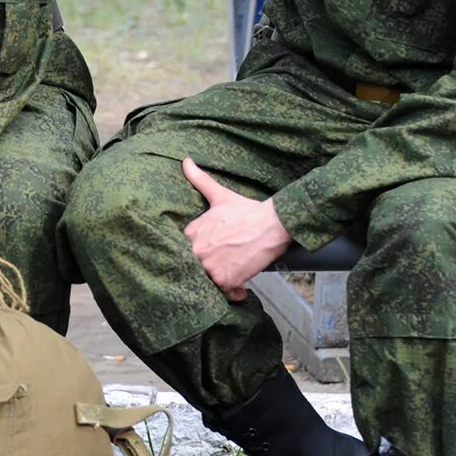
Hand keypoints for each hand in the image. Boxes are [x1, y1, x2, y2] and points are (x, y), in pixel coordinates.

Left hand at [181, 158, 290, 300]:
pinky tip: (241, 289)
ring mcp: (209, 267)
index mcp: (191, 233)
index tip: (210, 256)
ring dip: (219, 283)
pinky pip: (224, 293)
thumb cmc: (247, 210)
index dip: (196, 256)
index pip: (182, 252)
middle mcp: (196, 251)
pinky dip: (234, 293)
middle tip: (223, 269)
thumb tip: (185, 161)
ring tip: (232, 277)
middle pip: (193, 269)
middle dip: (206, 271)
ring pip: (206, 283)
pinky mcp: (225, 279)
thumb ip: (200, 180)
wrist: (272, 224)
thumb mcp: (220, 195)